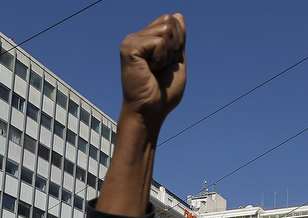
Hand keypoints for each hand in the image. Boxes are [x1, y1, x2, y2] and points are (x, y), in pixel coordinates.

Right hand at [119, 14, 186, 132]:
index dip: (178, 42)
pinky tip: (149, 70)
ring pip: (166, 30)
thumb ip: (178, 39)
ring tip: (155, 69)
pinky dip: (161, 58)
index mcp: (146, 40)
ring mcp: (130, 41)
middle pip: (169, 21)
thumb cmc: (162, 94)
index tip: (167, 65)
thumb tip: (178, 15)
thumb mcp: (176, 61)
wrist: (150, 112)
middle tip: (161, 67)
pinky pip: (159, 42)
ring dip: (168, 54)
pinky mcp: (129, 48)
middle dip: (174, 46)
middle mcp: (136, 37)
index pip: (172, 21)